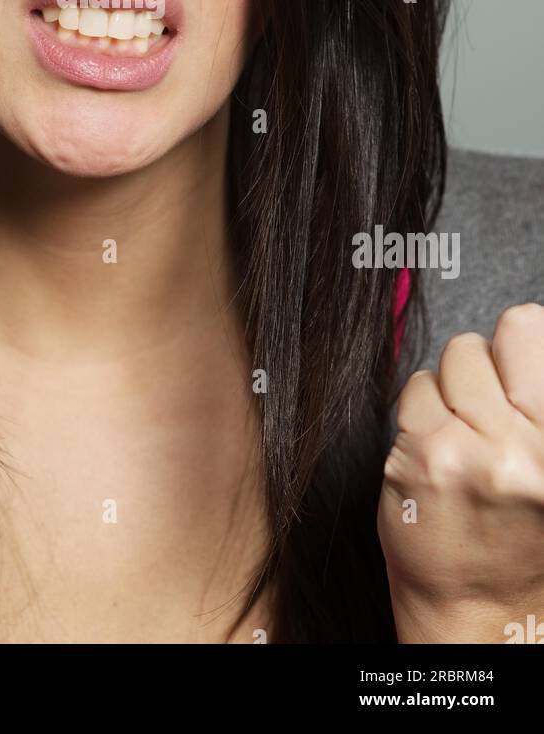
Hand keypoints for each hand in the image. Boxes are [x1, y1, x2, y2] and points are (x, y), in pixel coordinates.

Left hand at [378, 302, 543, 643]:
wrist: (481, 615)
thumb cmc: (520, 542)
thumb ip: (534, 407)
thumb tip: (517, 330)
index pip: (526, 328)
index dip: (511, 346)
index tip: (509, 370)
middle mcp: (520, 446)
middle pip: (476, 345)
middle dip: (475, 372)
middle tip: (480, 417)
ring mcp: (466, 451)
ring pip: (439, 366)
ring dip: (444, 393)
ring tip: (459, 439)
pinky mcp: (419, 459)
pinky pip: (411, 394)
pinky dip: (418, 415)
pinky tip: (432, 453)